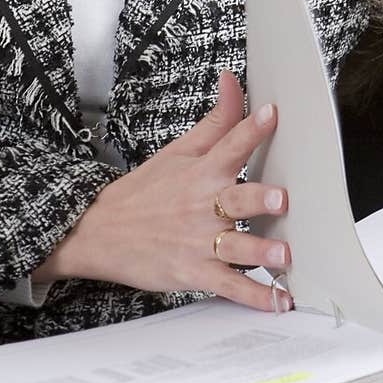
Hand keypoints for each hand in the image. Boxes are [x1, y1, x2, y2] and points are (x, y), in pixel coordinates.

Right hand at [51, 70, 290, 311]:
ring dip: (260, 252)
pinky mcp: (194, 273)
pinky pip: (228, 286)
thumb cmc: (144, 191)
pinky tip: (277, 303)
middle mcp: (202, 206)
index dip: (250, 129)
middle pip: (235, 199)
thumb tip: (233, 80)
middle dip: (258, 200)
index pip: (229, 145)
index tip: (272, 114)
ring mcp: (198, 242)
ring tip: (283, 256)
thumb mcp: (178, 151)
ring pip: (235, 247)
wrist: (99, 232)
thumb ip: (215, 121)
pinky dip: (252, 297)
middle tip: (280, 199)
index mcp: (200, 173)